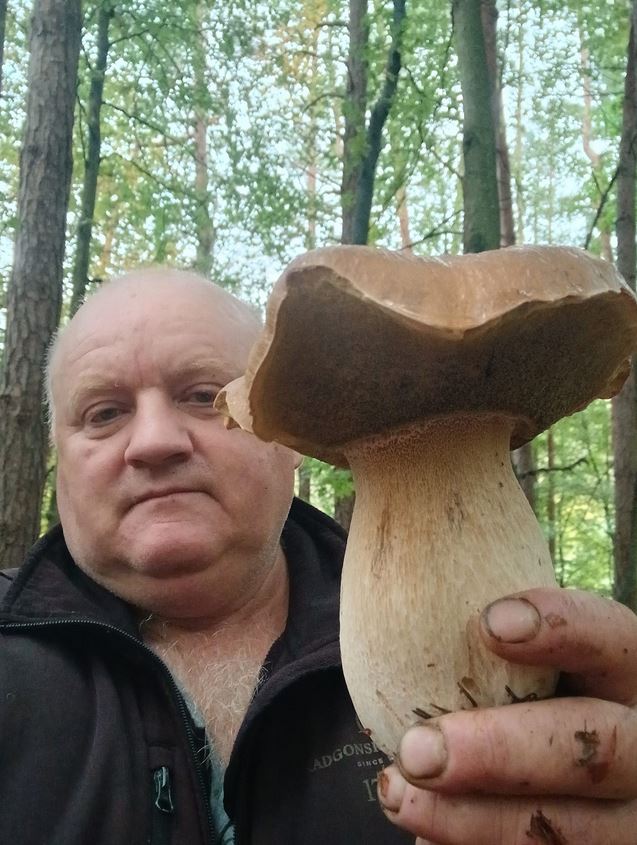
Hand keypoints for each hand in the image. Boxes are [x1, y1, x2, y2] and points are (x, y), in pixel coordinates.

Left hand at [377, 587, 636, 843]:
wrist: (590, 768)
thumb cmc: (547, 686)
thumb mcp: (549, 656)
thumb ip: (504, 627)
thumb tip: (413, 537)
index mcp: (635, 675)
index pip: (617, 640)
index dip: (564, 628)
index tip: (489, 619)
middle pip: (596, 752)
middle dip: (501, 753)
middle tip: (418, 748)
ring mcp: (633, 817)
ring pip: (565, 830)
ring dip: (471, 819)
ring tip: (398, 793)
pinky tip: (427, 833)